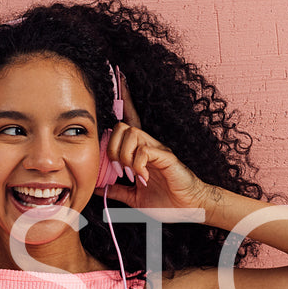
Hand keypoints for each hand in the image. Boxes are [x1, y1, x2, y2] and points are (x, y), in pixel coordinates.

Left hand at [100, 68, 214, 212]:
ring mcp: (159, 150)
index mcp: (142, 152)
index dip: (125, 101)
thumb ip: (118, 190)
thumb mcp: (135, 198)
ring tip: (131, 172)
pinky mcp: (167, 158)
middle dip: (113, 147)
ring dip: (124, 155)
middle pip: (123, 127)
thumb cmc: (167, 202)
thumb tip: (98, 187)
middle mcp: (150, 146)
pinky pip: (145, 151)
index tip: (119, 79)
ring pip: (132, 134)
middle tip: (118, 167)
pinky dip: (138, 164)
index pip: (130, 122)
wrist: (189, 209)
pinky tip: (142, 177)